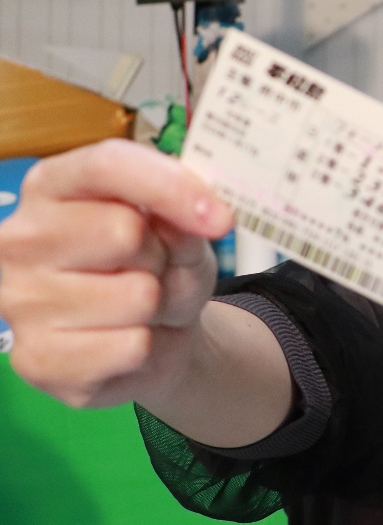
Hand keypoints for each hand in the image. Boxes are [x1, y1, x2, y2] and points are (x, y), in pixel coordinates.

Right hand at [0, 139, 233, 407]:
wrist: (154, 339)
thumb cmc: (160, 271)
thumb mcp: (185, 235)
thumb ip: (185, 219)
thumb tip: (192, 218)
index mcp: (52, 188)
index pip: (107, 165)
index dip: (170, 186)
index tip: (220, 217)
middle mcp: (21, 239)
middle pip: (124, 231)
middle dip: (162, 256)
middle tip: (157, 269)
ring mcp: (20, 301)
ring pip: (135, 296)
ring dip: (159, 306)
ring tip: (145, 308)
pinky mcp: (38, 359)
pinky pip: (130, 347)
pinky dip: (147, 348)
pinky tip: (128, 340)